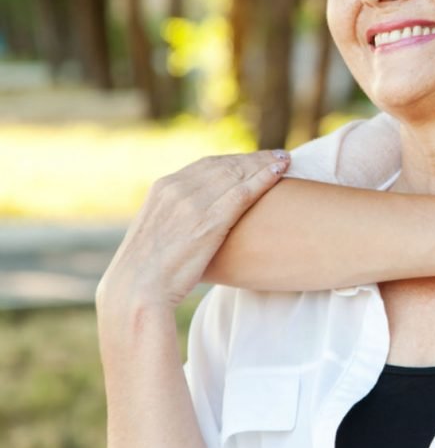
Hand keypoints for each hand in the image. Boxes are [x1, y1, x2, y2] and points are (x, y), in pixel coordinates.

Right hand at [96, 150, 289, 314]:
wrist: (136, 292)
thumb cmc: (147, 274)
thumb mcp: (156, 235)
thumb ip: (174, 220)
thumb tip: (188, 226)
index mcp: (163, 188)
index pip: (206, 165)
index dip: (233, 161)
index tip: (252, 160)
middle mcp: (177, 188)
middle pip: (224, 165)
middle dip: (253, 158)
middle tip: (276, 155)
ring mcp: (194, 203)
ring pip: (237, 174)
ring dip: (264, 164)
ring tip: (284, 160)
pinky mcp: (210, 220)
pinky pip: (243, 192)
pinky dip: (264, 179)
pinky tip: (280, 172)